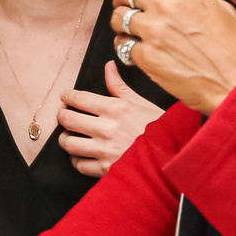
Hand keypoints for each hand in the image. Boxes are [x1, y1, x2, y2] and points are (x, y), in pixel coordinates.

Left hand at [57, 61, 163, 176]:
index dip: (67, 96)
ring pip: (69, 143)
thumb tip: (108, 66)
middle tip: (64, 115)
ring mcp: (105, 150)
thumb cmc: (160, 128)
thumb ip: (119, 86)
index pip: (79, 98)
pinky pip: (79, 165)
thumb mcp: (141, 103)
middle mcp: (107, 128)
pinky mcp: (106, 169)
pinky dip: (77, 160)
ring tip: (70, 136)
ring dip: (66, 139)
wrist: (173, 157)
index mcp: (115, 109)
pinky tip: (82, 154)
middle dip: (62, 116)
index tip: (66, 97)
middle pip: (67, 120)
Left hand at [111, 0, 235, 115]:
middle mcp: (166, 6)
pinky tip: (131, 48)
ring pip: (119, 16)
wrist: (233, 83)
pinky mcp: (145, 55)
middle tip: (125, 4)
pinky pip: (122, 44)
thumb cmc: (233, 52)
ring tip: (126, 27)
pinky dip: (124, 46)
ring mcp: (153, 31)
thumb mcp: (224, 10)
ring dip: (120, 21)